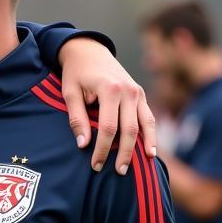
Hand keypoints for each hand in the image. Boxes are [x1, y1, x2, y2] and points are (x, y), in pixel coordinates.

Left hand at [58, 38, 156, 174]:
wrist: (89, 50)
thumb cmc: (76, 73)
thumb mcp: (70, 93)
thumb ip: (76, 118)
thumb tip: (83, 144)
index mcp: (110, 89)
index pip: (108, 128)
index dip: (103, 149)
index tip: (95, 165)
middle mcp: (128, 91)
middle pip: (130, 129)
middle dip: (124, 153)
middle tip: (118, 172)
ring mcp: (138, 92)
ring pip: (146, 124)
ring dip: (144, 146)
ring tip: (141, 165)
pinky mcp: (141, 94)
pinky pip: (149, 117)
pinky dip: (151, 134)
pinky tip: (150, 150)